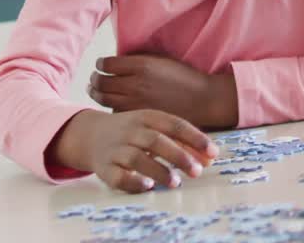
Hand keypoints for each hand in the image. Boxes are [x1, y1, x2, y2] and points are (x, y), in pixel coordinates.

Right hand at [50, 109, 217, 192]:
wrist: (90, 134)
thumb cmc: (133, 132)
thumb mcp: (155, 129)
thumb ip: (182, 142)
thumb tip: (209, 159)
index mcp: (147, 117)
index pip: (174, 124)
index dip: (195, 138)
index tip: (213, 152)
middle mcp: (131, 131)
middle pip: (156, 141)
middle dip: (178, 156)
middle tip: (197, 171)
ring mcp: (115, 149)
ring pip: (136, 158)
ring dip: (158, 170)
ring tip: (176, 182)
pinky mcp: (103, 167)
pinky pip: (117, 176)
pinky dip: (133, 182)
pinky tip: (148, 186)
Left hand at [90, 54, 239, 129]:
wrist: (201, 99)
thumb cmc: (183, 76)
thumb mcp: (161, 59)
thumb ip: (138, 59)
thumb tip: (117, 59)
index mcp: (141, 65)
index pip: (106, 64)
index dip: (100, 64)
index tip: (100, 65)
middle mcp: (135, 83)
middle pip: (101, 82)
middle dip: (94, 80)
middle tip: (94, 79)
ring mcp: (136, 102)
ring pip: (104, 99)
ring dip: (96, 94)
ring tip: (96, 91)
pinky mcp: (139, 116)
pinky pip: (115, 113)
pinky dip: (110, 108)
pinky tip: (112, 105)